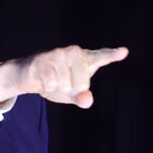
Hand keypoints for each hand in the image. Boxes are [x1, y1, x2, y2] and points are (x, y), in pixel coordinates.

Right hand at [0, 45, 127, 108]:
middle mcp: (74, 52)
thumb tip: (87, 100)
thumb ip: (82, 98)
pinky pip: (52, 82)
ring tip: (53, 79)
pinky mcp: (43, 59)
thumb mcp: (71, 94)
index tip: (123, 51)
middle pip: (82, 83)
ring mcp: (58, 53)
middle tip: (63, 83)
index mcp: (86, 59)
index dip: (112, 55)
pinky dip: (48, 87)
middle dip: (72, 90)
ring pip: (65, 84)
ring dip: (57, 88)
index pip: (101, 57)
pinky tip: (43, 79)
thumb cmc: (56, 83)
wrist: (29, 76)